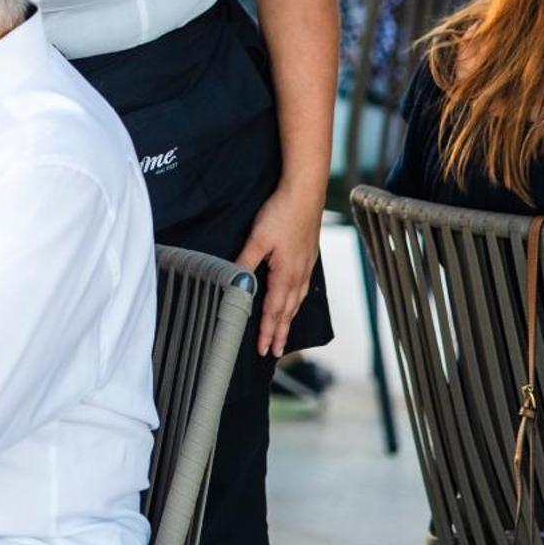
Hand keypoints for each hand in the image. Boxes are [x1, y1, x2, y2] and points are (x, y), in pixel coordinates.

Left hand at [234, 180, 324, 357]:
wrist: (306, 193)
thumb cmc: (281, 213)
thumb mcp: (258, 238)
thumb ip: (246, 262)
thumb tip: (234, 282)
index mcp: (286, 274)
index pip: (273, 310)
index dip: (267, 330)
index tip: (263, 349)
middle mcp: (299, 274)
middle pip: (288, 311)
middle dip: (279, 332)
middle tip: (274, 352)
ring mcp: (306, 266)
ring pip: (297, 300)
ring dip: (289, 319)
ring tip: (284, 333)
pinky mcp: (309, 257)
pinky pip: (303, 287)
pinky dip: (298, 301)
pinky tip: (297, 301)